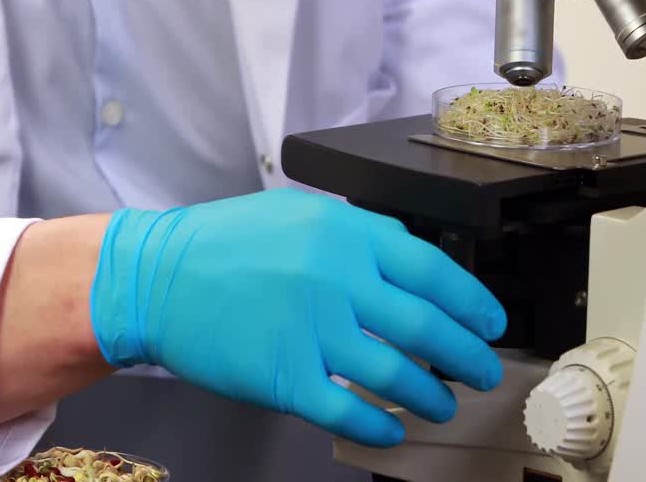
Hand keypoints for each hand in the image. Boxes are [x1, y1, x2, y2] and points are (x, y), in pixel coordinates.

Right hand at [89, 188, 506, 446]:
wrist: (156, 278)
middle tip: (483, 370)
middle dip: (466, 355)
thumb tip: (414, 259)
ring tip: (444, 403)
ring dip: (432, 395)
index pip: (432, 270)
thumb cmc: (224, 245)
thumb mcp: (300, 215)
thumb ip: (360, 235)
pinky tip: (393, 430)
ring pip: (396, 373)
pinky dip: (380, 425)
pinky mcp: (284, 377)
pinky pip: (348, 411)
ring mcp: (310, 331)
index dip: (472, 301)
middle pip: (425, 326)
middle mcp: (335, 280)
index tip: (490, 323)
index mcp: (344, 234)